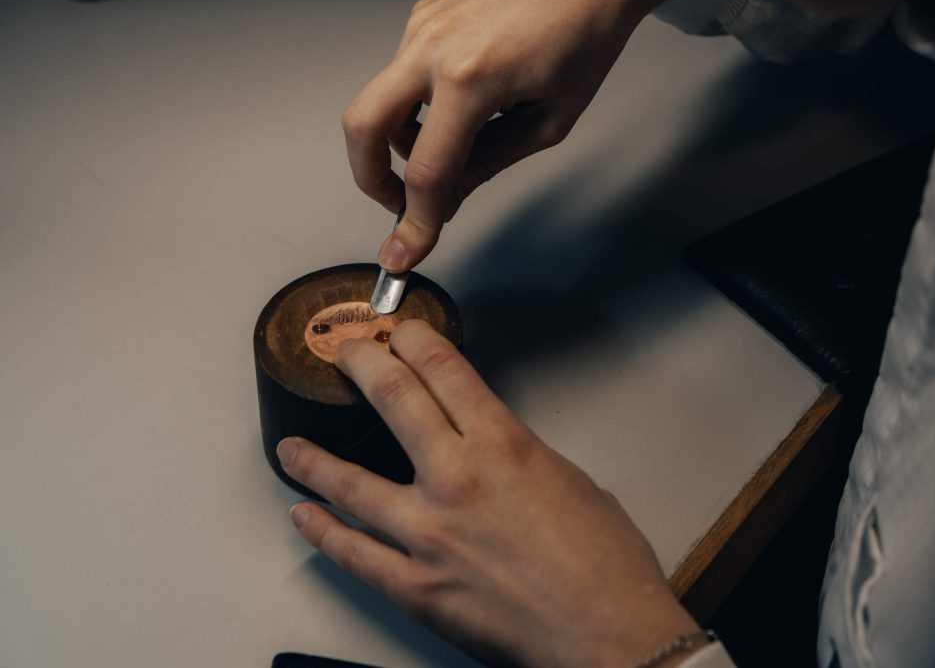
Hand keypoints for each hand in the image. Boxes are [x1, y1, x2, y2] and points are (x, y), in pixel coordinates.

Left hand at [277, 320, 700, 667]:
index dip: (415, 340)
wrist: (609, 637)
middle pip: (392, 399)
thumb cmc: (607, 566)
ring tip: (289, 448)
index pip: (444, 369)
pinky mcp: (417, 587)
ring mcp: (430, 534)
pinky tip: (304, 516)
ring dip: (314, 460)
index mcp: (505, 445)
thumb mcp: (574, 483)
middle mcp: (459, 478)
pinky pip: (354, 554)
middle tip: (345, 355)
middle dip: (362, 366)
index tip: (400, 332)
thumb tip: (498, 458)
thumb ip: (523, 459)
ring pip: (351, 482)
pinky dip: (323, 533)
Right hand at [344, 0, 676, 271]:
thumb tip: (447, 198)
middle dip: (371, 179)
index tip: (404, 251)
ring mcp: (422, 25)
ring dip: (404, 137)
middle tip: (400, 203)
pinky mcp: (423, 15)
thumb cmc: (583, 38)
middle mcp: (433, 46)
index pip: (427, 171)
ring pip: (383, 102)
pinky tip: (464, 100)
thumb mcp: (547, 121)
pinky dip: (420, 103)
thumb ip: (488, 163)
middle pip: (363, 127)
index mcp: (471, 78)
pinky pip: (403, 74)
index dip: (415, 222)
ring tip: (459, 141)